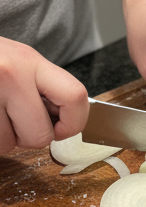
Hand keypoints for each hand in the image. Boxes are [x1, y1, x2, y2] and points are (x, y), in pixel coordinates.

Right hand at [0, 38, 88, 154]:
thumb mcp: (15, 62)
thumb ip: (41, 88)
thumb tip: (65, 124)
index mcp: (28, 61)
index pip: (75, 97)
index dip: (73, 122)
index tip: (60, 127)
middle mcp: (9, 73)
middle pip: (40, 135)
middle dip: (27, 136)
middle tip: (10, 117)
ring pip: (8, 145)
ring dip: (1, 137)